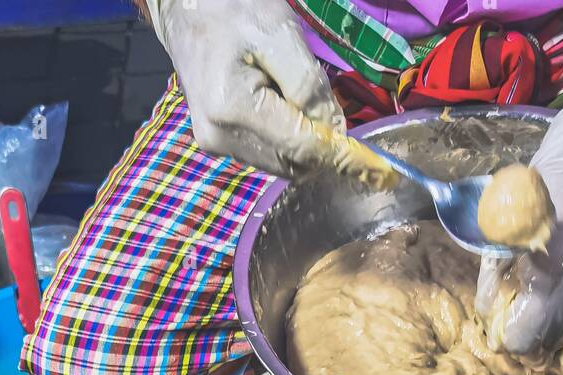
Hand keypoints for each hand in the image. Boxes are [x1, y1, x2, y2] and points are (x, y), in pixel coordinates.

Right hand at [146, 0, 344, 177]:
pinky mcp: (216, 143)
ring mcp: (215, 144)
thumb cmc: (230, 5)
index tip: (380, 170)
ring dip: (304, 144)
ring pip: (282, 165)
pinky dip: (286, 140)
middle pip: (293, 164)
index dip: (343, 158)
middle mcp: (220, 137)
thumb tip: (336, 132)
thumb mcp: (278, 32)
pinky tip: (282, 108)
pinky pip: (267, 155)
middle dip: (322, 148)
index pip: (302, 147)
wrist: (182, 4)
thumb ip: (309, 85)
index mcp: (232, 108)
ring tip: (297, 99)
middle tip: (333, 113)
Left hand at [476, 104, 562, 359]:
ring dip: (559, 344)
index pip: (527, 336)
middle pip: (551, 346)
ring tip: (545, 327)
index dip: (508, 338)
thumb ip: (493, 276)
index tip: (500, 329)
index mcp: (555, 270)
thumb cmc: (538, 195)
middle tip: (518, 325)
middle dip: (530, 341)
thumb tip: (488, 315)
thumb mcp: (503, 231)